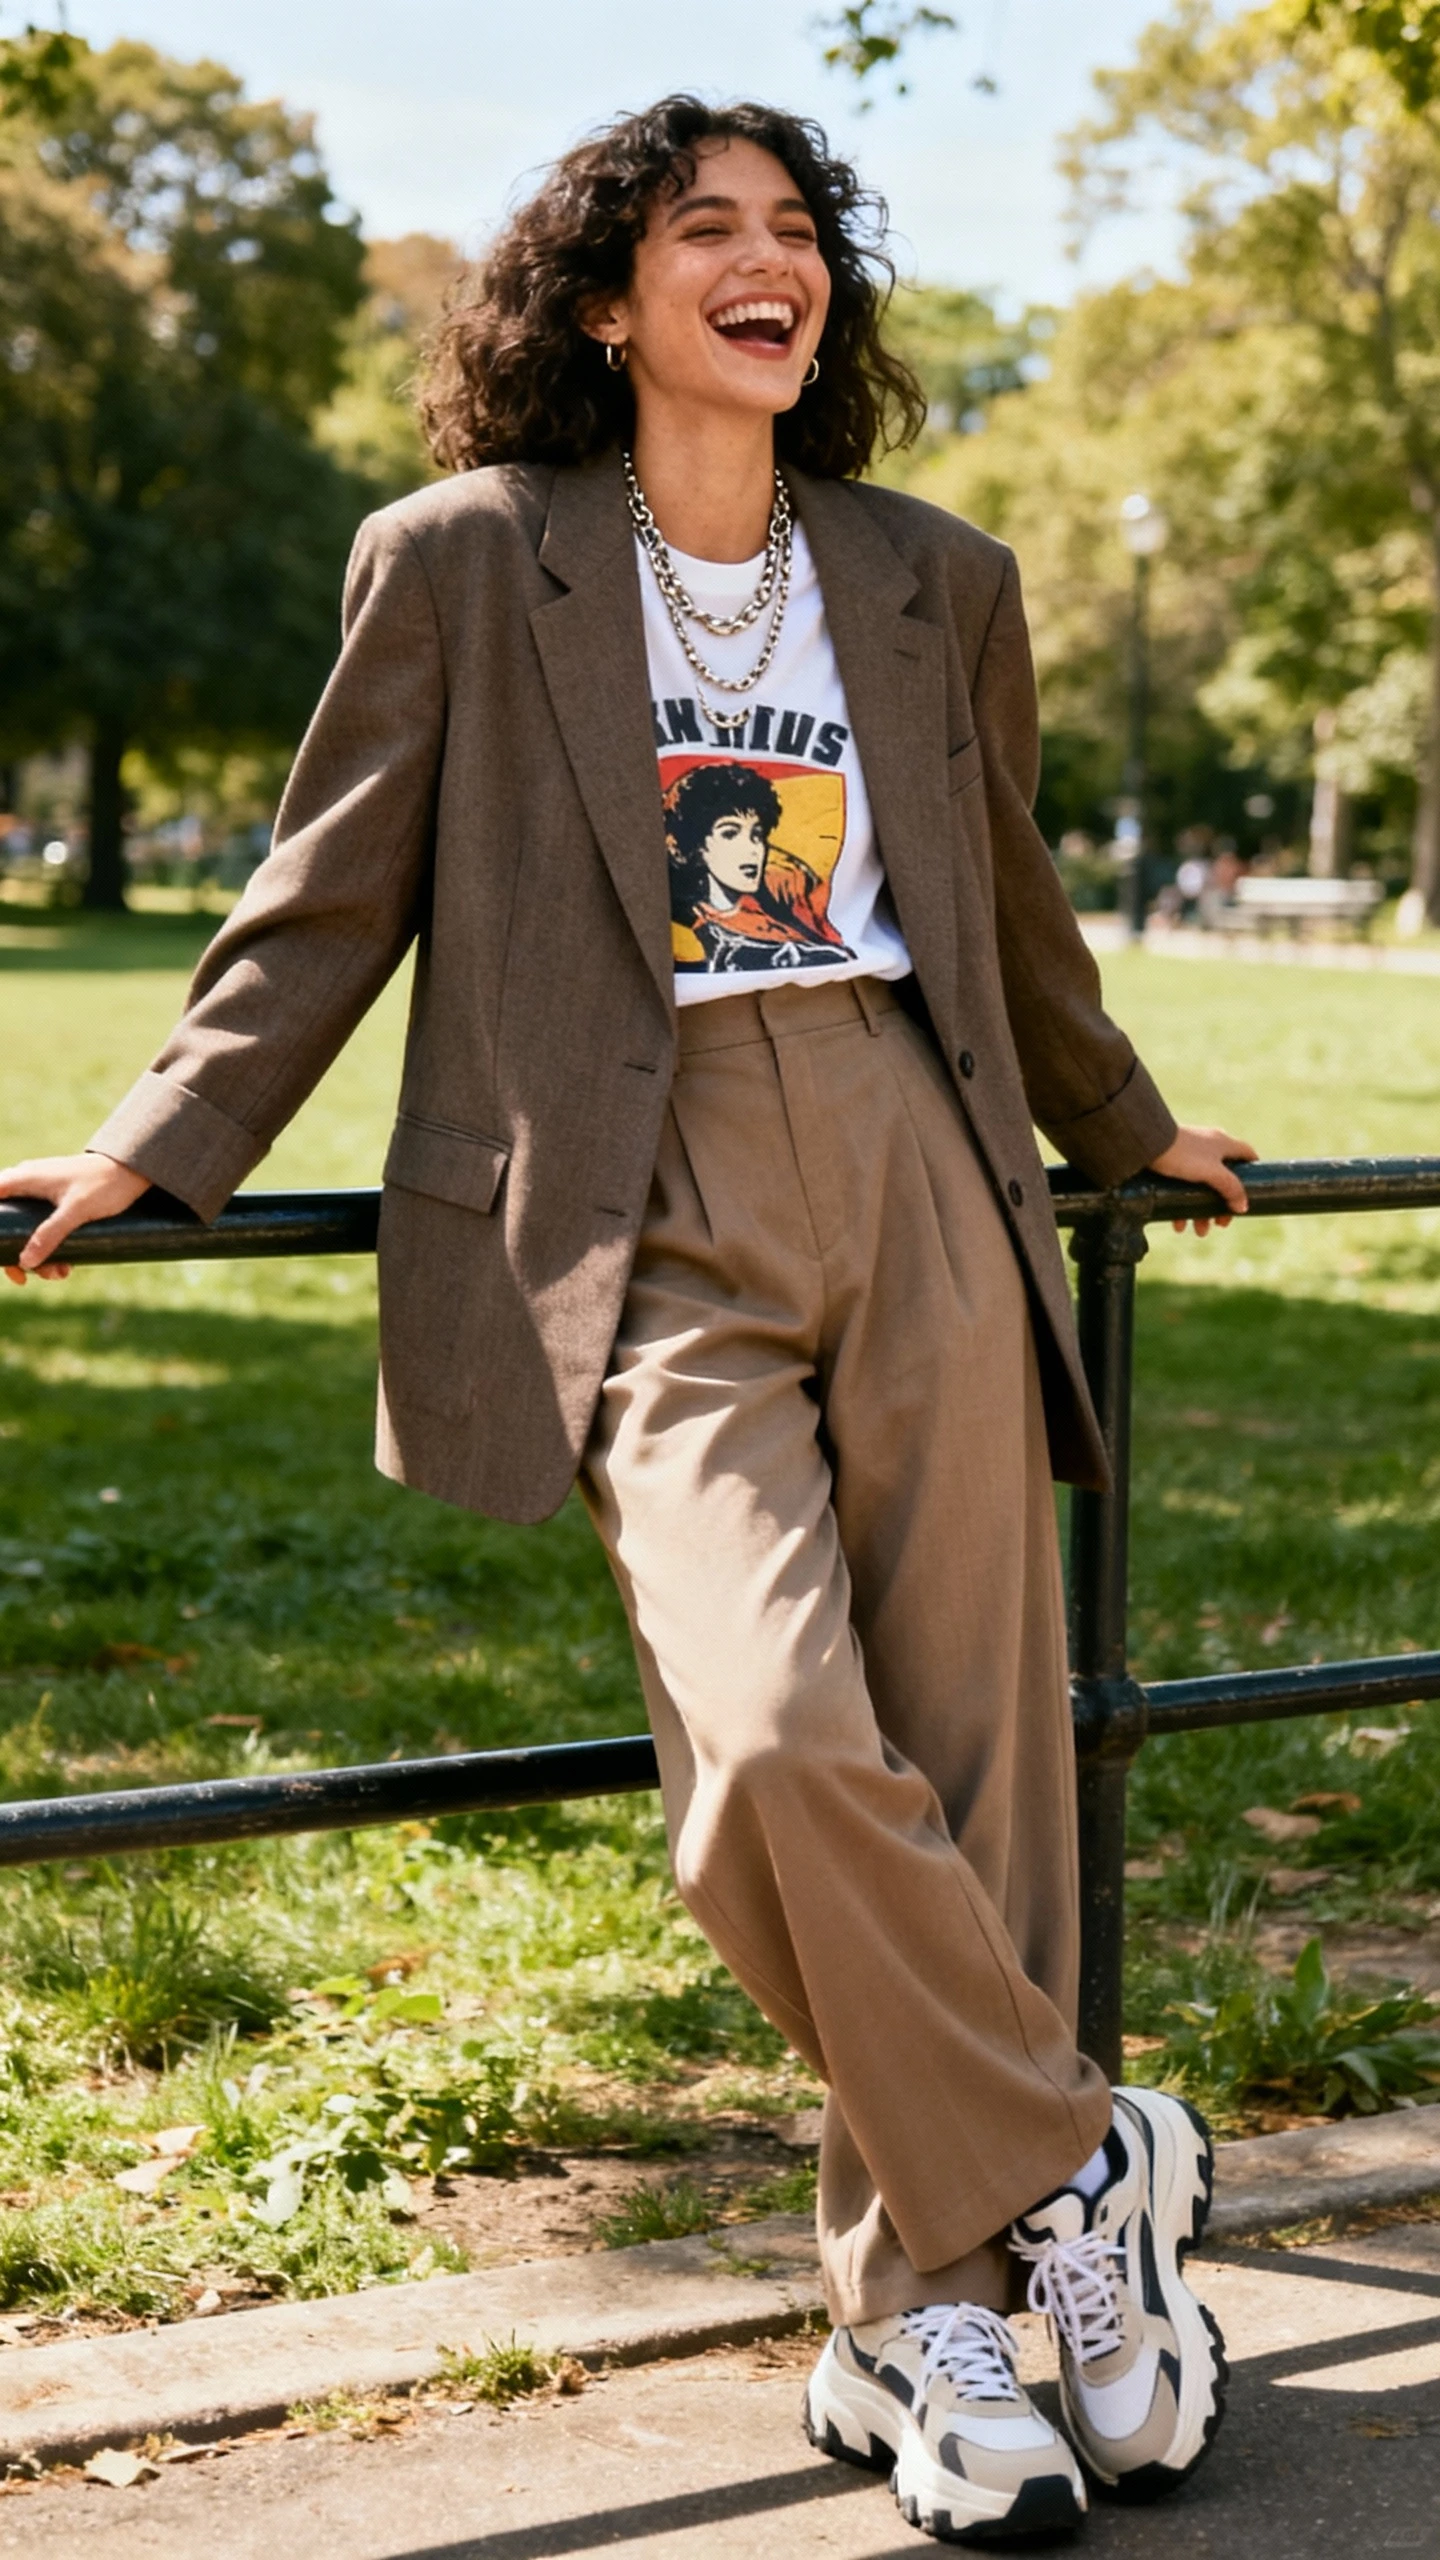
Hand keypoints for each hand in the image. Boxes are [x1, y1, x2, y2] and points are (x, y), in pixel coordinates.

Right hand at [0, 1154, 150, 1283]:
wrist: (134, 1171)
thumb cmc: (105, 1183)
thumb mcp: (77, 1211)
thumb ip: (51, 1234)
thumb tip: (26, 1263)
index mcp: (24, 1178)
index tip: (0, 1253)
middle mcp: (27, 1184)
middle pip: (3, 1223)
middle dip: (13, 1254)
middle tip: (23, 1279)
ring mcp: (41, 1194)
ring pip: (25, 1230)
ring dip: (36, 1256)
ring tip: (59, 1274)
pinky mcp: (57, 1204)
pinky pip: (43, 1229)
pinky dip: (50, 1249)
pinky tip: (65, 1266)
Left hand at [1148, 1124, 1256, 1234]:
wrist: (1146, 1144)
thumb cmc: (1183, 1154)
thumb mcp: (1212, 1173)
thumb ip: (1230, 1188)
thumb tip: (1243, 1206)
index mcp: (1224, 1144)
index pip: (1247, 1155)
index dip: (1253, 1173)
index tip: (1252, 1192)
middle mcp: (1209, 1147)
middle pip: (1224, 1179)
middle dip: (1221, 1205)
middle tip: (1219, 1223)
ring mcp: (1190, 1155)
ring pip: (1202, 1188)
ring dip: (1201, 1211)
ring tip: (1198, 1231)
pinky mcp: (1172, 1163)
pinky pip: (1183, 1189)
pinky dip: (1183, 1206)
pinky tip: (1178, 1224)